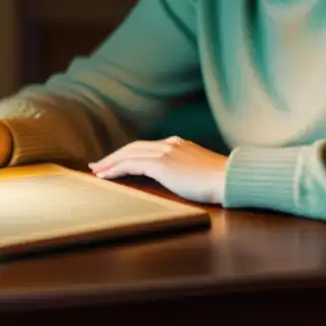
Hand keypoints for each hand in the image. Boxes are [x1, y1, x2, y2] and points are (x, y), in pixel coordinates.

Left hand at [88, 136, 228, 204]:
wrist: (229, 179)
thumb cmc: (220, 181)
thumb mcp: (199, 170)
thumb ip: (186, 169)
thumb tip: (180, 179)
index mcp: (178, 144)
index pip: (146, 146)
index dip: (128, 153)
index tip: (116, 161)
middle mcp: (169, 144)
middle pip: (133, 147)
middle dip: (114, 156)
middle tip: (97, 165)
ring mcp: (165, 152)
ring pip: (129, 153)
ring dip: (110, 162)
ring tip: (96, 171)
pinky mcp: (162, 164)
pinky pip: (131, 164)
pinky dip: (116, 168)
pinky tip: (105, 176)